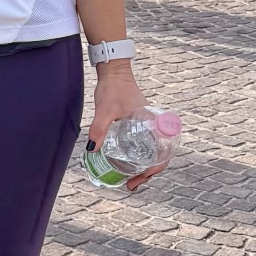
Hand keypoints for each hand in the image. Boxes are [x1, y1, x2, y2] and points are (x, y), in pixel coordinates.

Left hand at [88, 65, 161, 189]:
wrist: (114, 70)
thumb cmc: (113, 87)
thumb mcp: (105, 110)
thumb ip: (99, 128)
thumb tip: (91, 149)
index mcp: (154, 124)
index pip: (163, 154)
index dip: (154, 170)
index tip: (139, 179)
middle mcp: (156, 126)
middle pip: (159, 156)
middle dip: (147, 173)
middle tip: (131, 185)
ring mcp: (149, 124)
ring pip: (153, 151)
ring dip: (145, 166)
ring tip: (130, 179)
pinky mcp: (141, 123)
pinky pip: (146, 143)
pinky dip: (141, 156)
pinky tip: (127, 162)